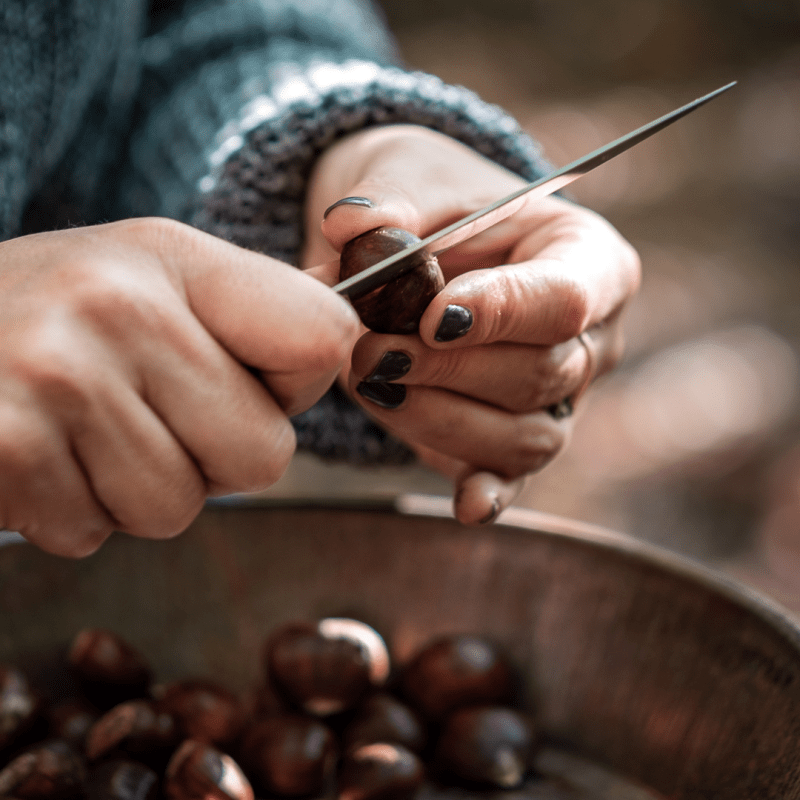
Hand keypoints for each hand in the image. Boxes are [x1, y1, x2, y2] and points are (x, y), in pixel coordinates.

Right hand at [0, 218, 359, 555]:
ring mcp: (58, 375)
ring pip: (179, 506)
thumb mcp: (146, 280)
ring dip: (133, 488)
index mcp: (176, 258)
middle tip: (139, 412)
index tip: (253, 378)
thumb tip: (350, 345)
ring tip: (77, 429)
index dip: (295, 383)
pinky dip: (70, 510)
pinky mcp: (6, 448)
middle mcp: (121, 304)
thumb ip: (249, 314)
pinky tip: (35, 453)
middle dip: (209, 456)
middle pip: (265, 454)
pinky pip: (95, 530)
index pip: (324, 337)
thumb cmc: (46, 318)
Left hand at [303, 125, 639, 524]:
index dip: (503, 311)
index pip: (569, 297)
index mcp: (588, 258)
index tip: (432, 314)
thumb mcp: (411, 178)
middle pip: (544, 374)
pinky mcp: (516, 438)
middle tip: (369, 350)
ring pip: (527, 435)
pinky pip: (513, 474)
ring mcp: (561, 397)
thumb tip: (350, 225)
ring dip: (441, 417)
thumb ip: (388, 203)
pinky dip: (488, 490)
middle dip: (448, 369)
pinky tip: (466, 504)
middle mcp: (590, 337)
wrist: (425, 245)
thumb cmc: (434, 202)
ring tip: (370, 383)